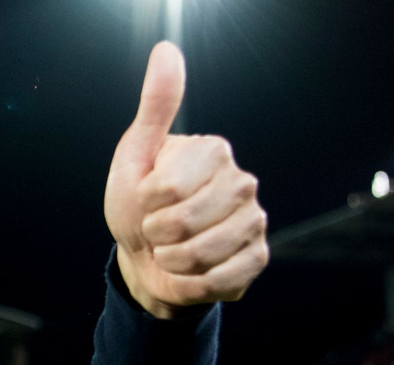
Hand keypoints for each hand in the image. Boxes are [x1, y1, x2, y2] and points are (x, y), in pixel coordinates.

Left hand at [104, 42, 267, 318]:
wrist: (146, 261)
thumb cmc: (137, 207)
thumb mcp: (136, 155)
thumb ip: (156, 108)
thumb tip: (167, 50)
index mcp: (214, 151)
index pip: (164, 189)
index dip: (144, 204)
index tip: (145, 201)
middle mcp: (242, 182)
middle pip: (184, 223)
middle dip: (156, 236)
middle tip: (158, 231)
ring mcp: (255, 221)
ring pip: (202, 254)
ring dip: (172, 263)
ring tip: (173, 251)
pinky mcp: (258, 258)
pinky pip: (221, 280)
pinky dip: (193, 284)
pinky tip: (191, 272)